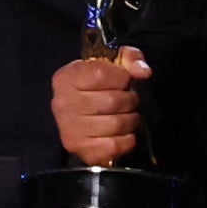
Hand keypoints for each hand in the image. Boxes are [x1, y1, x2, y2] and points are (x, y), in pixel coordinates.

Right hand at [51, 45, 150, 165]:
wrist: (80, 116)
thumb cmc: (97, 87)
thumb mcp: (112, 64)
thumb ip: (130, 58)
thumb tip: (143, 71)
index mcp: (66, 78)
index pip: (101, 74)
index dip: (121, 77)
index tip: (122, 81)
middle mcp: (62, 103)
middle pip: (112, 101)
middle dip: (129, 100)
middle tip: (128, 101)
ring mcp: (69, 129)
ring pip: (116, 124)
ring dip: (130, 120)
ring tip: (125, 115)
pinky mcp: (79, 149)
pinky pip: (115, 145)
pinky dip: (127, 140)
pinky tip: (122, 132)